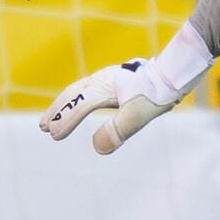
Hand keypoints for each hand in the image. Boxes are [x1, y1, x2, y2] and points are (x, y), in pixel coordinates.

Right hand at [40, 22, 215, 153]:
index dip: (65, 121)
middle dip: (58, 110)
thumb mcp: (140, 114)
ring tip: (55, 118)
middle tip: (43, 126)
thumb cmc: (158, 92)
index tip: (53, 135)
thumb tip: (98, 148)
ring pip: (80, 90)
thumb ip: (118, 130)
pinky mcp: (117, 80)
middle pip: (73, 94)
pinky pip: (90, 90)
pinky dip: (79, 99)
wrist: (176, 71)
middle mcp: (103, 80)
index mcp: (104, 87)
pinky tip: (82, 107)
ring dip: (65, 104)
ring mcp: (110, 78)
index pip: (79, 106)